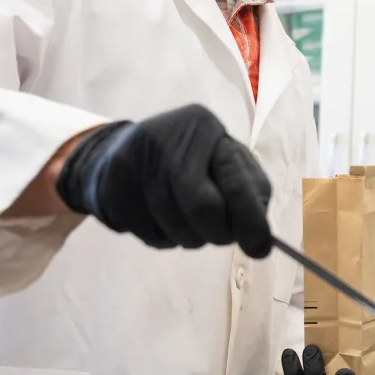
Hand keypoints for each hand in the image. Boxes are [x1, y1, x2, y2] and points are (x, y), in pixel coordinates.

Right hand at [54, 104, 273, 256]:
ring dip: (191, 237)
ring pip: (177, 228)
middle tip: (220, 234)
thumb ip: (250, 192)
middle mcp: (167, 139)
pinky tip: (161, 218)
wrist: (115, 152)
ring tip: (188, 220)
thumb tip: (262, 242)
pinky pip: (152, 237)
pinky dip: (165, 238)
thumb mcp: (225, 160)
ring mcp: (136, 164)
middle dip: (218, 232)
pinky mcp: (112, 190)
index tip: (261, 248)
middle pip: (203, 208)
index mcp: (203, 126)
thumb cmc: (188, 159)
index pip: (233, 180)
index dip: (250, 218)